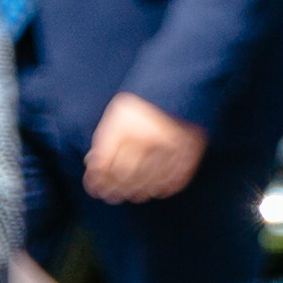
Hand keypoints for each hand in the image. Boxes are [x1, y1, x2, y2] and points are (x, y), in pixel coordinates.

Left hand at [83, 96, 204, 203]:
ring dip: (139, 192)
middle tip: (112, 196)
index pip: (104, 166)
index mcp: (123, 130)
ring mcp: (170, 148)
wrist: (179, 86)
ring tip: (132, 195)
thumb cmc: (140, 105)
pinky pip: (176, 178)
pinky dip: (165, 188)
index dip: (97, 181)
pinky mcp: (190, 151)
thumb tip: (91, 166)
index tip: (94, 189)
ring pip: (151, 182)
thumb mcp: (115, 117)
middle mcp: (146, 141)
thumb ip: (104, 141)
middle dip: (116, 190)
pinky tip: (156, 190)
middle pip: (126, 177)